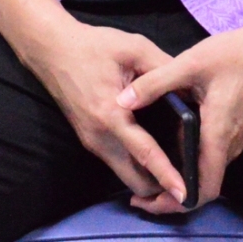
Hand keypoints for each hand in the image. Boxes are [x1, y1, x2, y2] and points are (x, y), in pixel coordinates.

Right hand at [19, 15, 187, 206]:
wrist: (51, 49)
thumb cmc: (93, 46)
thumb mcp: (134, 48)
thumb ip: (163, 69)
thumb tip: (191, 90)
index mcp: (111, 115)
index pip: (144, 154)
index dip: (166, 176)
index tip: (184, 195)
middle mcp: (99, 137)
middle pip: (134, 180)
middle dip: (160, 188)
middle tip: (188, 183)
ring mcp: (91, 141)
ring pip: (125, 175)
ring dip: (149, 179)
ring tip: (178, 170)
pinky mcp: (89, 139)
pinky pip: (117, 163)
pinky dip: (137, 166)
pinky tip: (156, 153)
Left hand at [119, 4, 242, 211]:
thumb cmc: (234, 54)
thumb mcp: (190, 62)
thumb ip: (155, 82)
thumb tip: (121, 101)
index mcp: (218, 134)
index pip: (203, 189)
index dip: (176, 202)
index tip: (148, 201)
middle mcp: (230, 145)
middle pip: (204, 187)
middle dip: (172, 196)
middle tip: (140, 193)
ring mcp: (236, 139)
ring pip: (208, 173)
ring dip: (182, 179)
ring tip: (149, 172)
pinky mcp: (236, 130)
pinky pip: (213, 157)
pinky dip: (192, 164)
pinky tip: (170, 147)